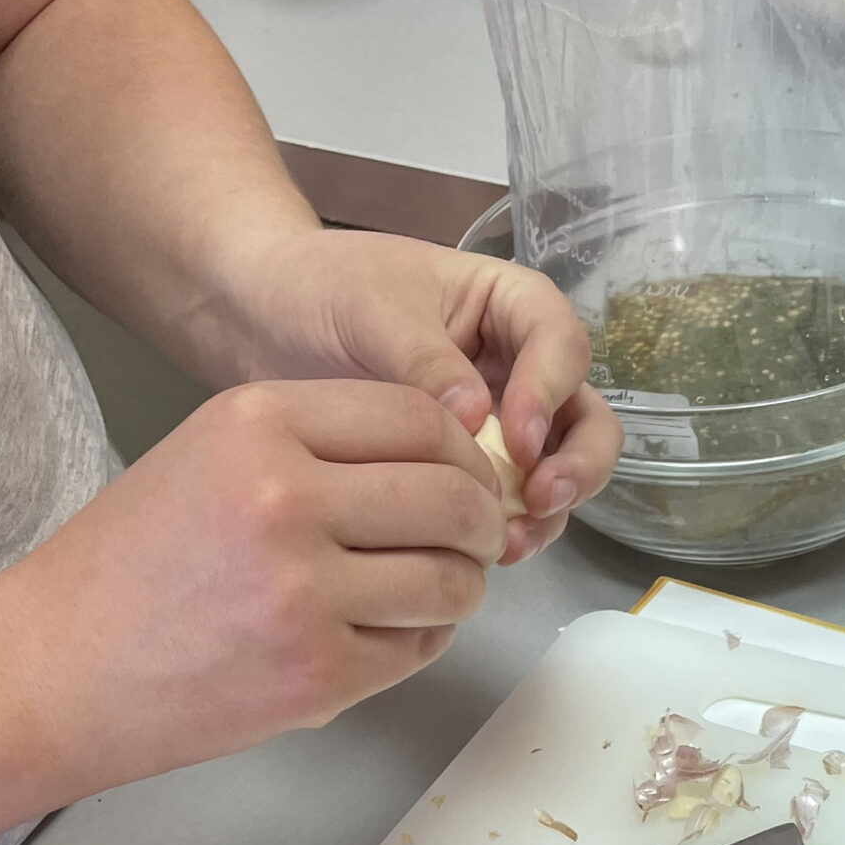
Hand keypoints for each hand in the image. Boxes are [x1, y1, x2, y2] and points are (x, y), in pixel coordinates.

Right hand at [0, 378, 505, 795]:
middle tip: (476, 542)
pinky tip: (385, 637)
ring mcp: (305, 590)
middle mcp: (287, 496)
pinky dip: (418, 644)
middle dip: (482, 522)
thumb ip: (316, 448)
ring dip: (460, 588)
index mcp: (259, 423)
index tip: (466, 478)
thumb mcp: (207, 457)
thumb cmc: (125, 569)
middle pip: (451, 496)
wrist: (51, 670)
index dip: (463, 452)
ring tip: (435, 593)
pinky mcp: (318, 673)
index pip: (419, 416)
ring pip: (450, 580)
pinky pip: (417, 649)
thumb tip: (439, 465)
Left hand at [203, 230, 621, 564]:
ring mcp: (498, 425)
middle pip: (583, 418)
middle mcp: (517, 367)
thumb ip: (427, 360)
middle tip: (539, 498)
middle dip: (576, 464)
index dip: (551, 392)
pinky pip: (508, 506)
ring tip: (504, 542)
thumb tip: (477, 419)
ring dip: (545, 511)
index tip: (519, 438)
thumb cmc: (322, 290)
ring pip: (556, 471)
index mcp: (507, 307)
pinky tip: (479, 554)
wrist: (260, 322)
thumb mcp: (374, 310)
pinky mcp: (468, 472)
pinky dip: (506, 531)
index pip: (561, 344)